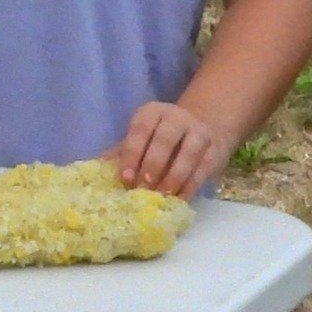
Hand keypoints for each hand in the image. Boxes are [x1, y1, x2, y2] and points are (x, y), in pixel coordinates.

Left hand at [107, 102, 230, 199]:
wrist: (202, 126)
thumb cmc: (161, 137)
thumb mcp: (142, 137)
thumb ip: (122, 152)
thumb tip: (96, 168)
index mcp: (152, 113)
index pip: (140, 130)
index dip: (132, 154)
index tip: (125, 178)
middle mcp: (176, 118)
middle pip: (164, 140)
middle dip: (152, 166)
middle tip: (143, 189)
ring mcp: (198, 132)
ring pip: (188, 154)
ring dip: (174, 177)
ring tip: (162, 196)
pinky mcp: (215, 150)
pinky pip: (203, 168)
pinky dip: (191, 185)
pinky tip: (180, 199)